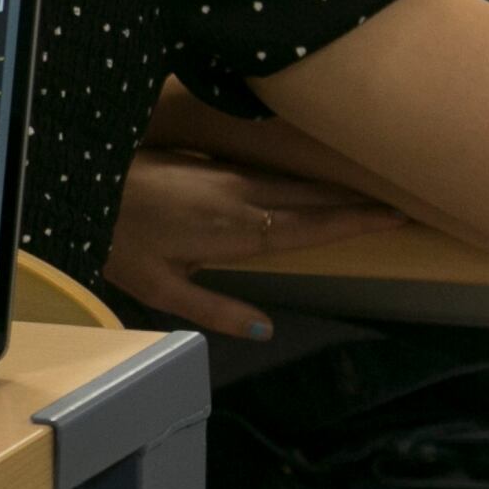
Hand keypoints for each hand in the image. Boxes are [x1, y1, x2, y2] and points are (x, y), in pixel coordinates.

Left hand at [103, 154, 408, 338]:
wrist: (84, 183)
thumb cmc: (119, 242)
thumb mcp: (161, 289)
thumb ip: (215, 311)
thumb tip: (264, 329)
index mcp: (237, 232)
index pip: (310, 228)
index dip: (354, 223)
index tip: (396, 217)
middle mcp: (241, 197)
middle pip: (313, 198)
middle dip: (358, 201)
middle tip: (404, 200)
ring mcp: (228, 173)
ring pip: (294, 179)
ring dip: (334, 184)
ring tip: (373, 188)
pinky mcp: (213, 159)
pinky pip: (271, 167)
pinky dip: (300, 172)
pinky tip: (314, 175)